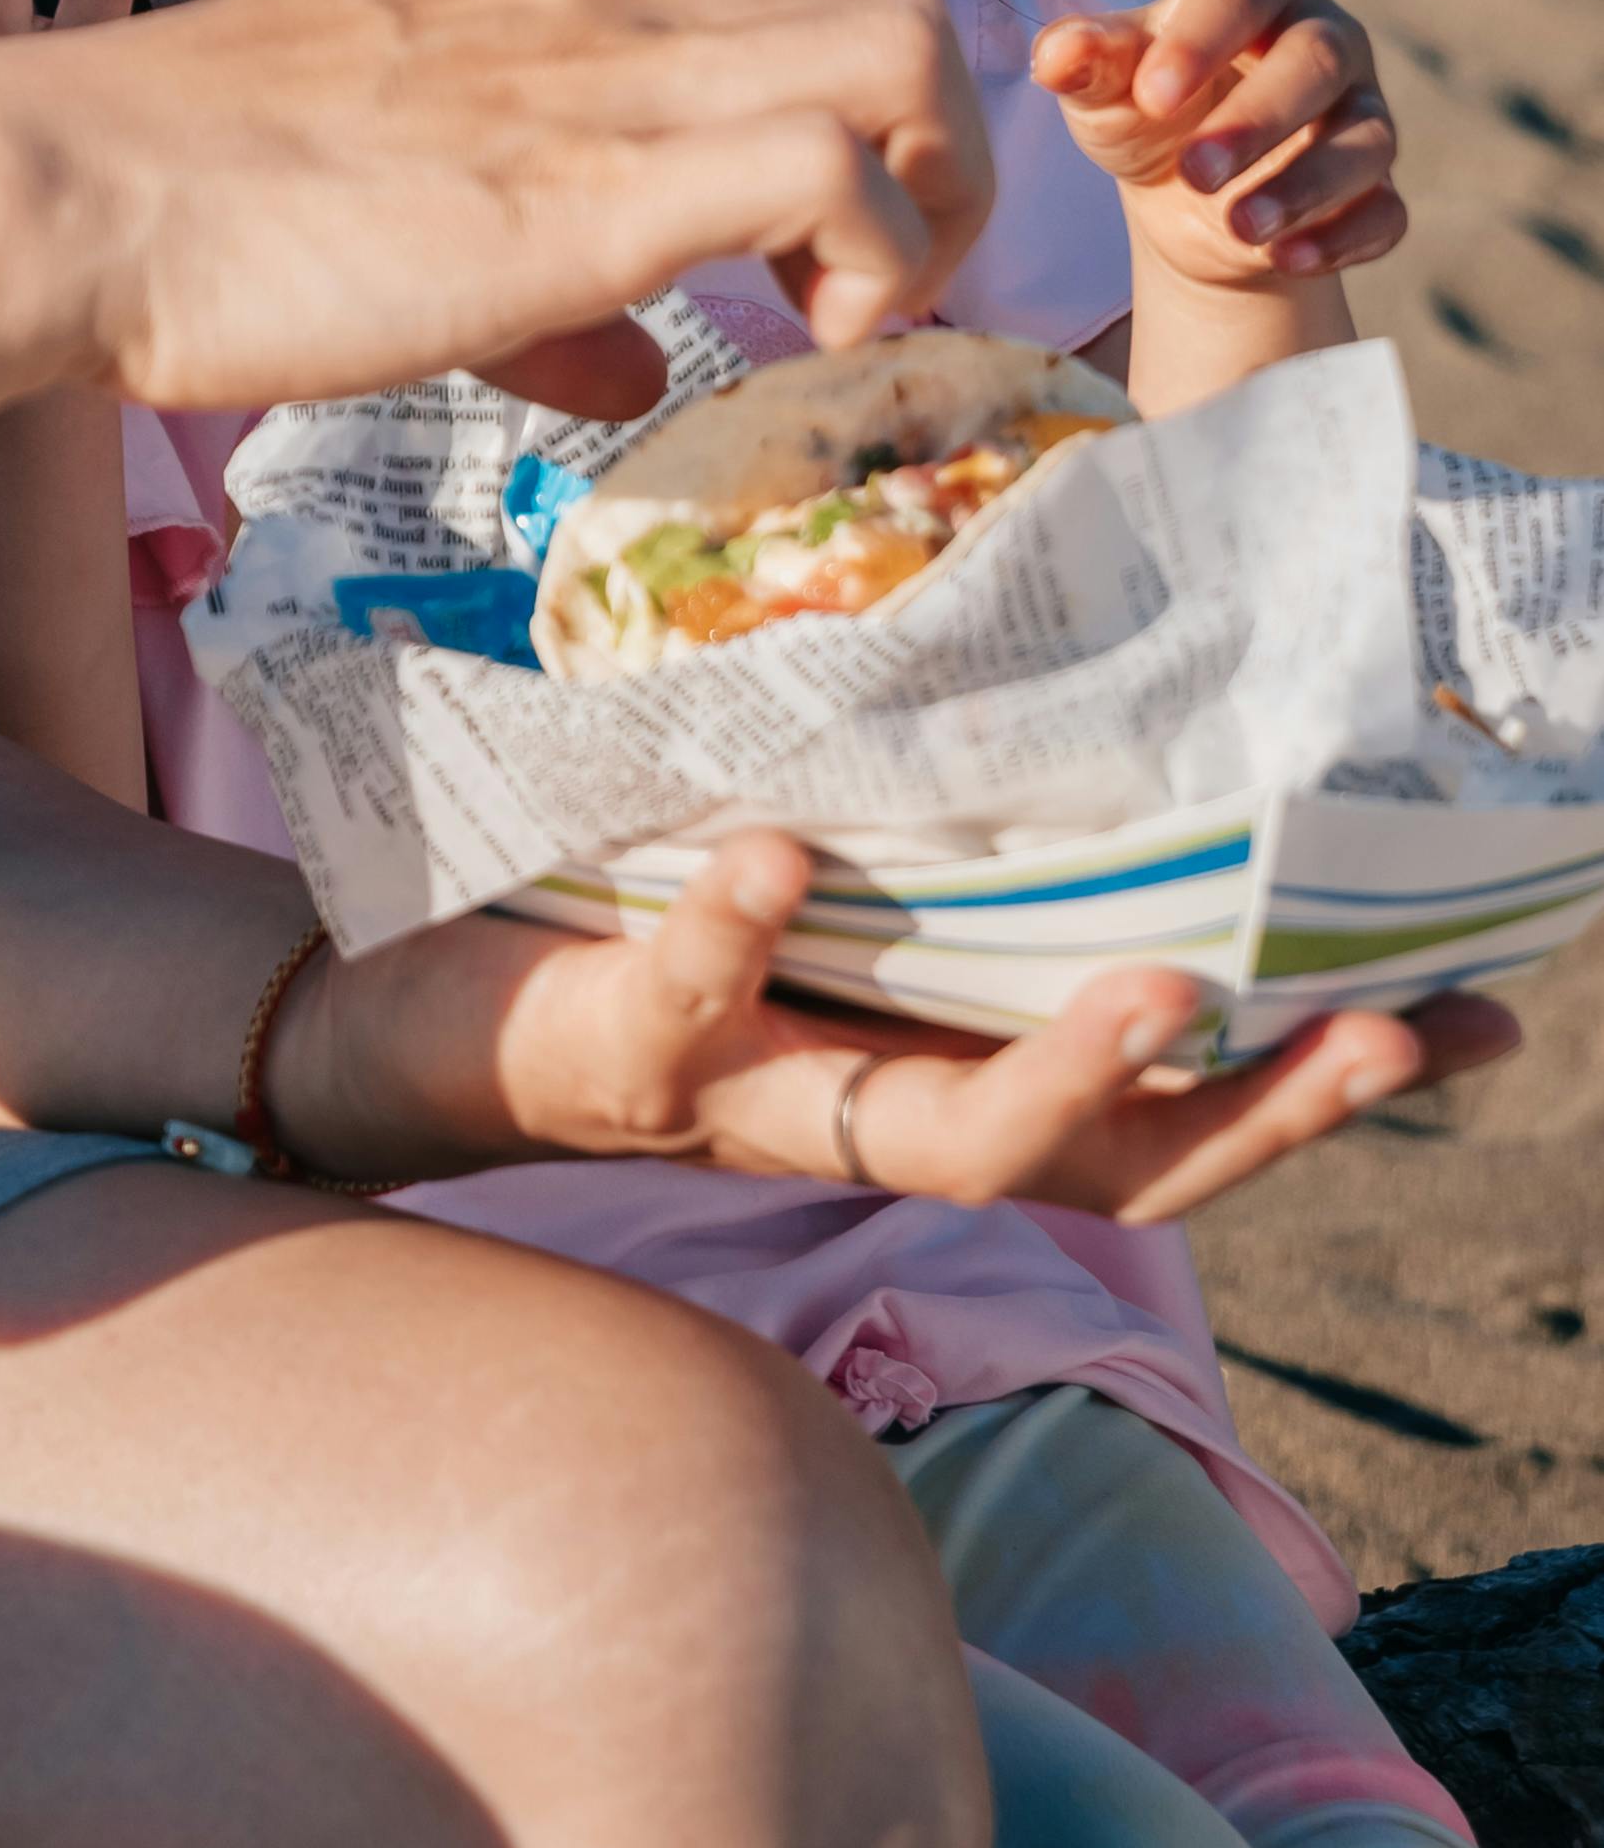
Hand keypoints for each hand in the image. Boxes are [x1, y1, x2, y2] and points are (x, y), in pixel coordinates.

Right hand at [0, 0, 992, 424]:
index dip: (839, 128)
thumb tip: (631, 369)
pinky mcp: (596, 174)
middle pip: (893, 2)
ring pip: (905, 52)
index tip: (810, 259)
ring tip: (864, 325)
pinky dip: (875, 261)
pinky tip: (806, 346)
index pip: (768, 1)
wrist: (56, 186)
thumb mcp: (380, 205)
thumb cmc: (176, 216)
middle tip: (886, 298)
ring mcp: (599, 65)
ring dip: (939, 201)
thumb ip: (532, 284)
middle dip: (942, 158)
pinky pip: (837, 168)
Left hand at [278, 830, 1519, 1226]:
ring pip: (936, 1140)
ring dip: (1057, 1074)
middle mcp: (866, 1117)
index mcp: (932, 1067)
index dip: (1319, 1080)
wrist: (368, 1013)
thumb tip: (1074, 680)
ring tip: (1160, 976)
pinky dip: (733, 935)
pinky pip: (683, 1005)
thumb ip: (924, 821)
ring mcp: (744, 1101)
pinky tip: (776, 855)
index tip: (1478, 1017)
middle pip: (1107, 1168)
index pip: (1168, 1109)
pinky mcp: (601, 1056)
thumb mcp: (800, 871)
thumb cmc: (614, 918)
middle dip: (1258, 1115)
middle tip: (1386, 1037)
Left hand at [1032, 0, 1403, 296]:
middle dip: (1259, 117)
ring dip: (1305, 186)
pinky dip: (1340, 239)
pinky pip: (1383, 213)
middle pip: (1318, 58)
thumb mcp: (1107, 86)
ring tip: (1240, 226)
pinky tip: (1286, 260)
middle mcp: (1328, 39)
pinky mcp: (1376, 191)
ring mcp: (1363, 114)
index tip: (1152, 96)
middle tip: (1195, 170)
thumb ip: (1085, 62)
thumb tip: (1053, 56)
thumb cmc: (1148, 110)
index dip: (1202, 36)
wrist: (1187, 198)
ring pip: (1365, 138)